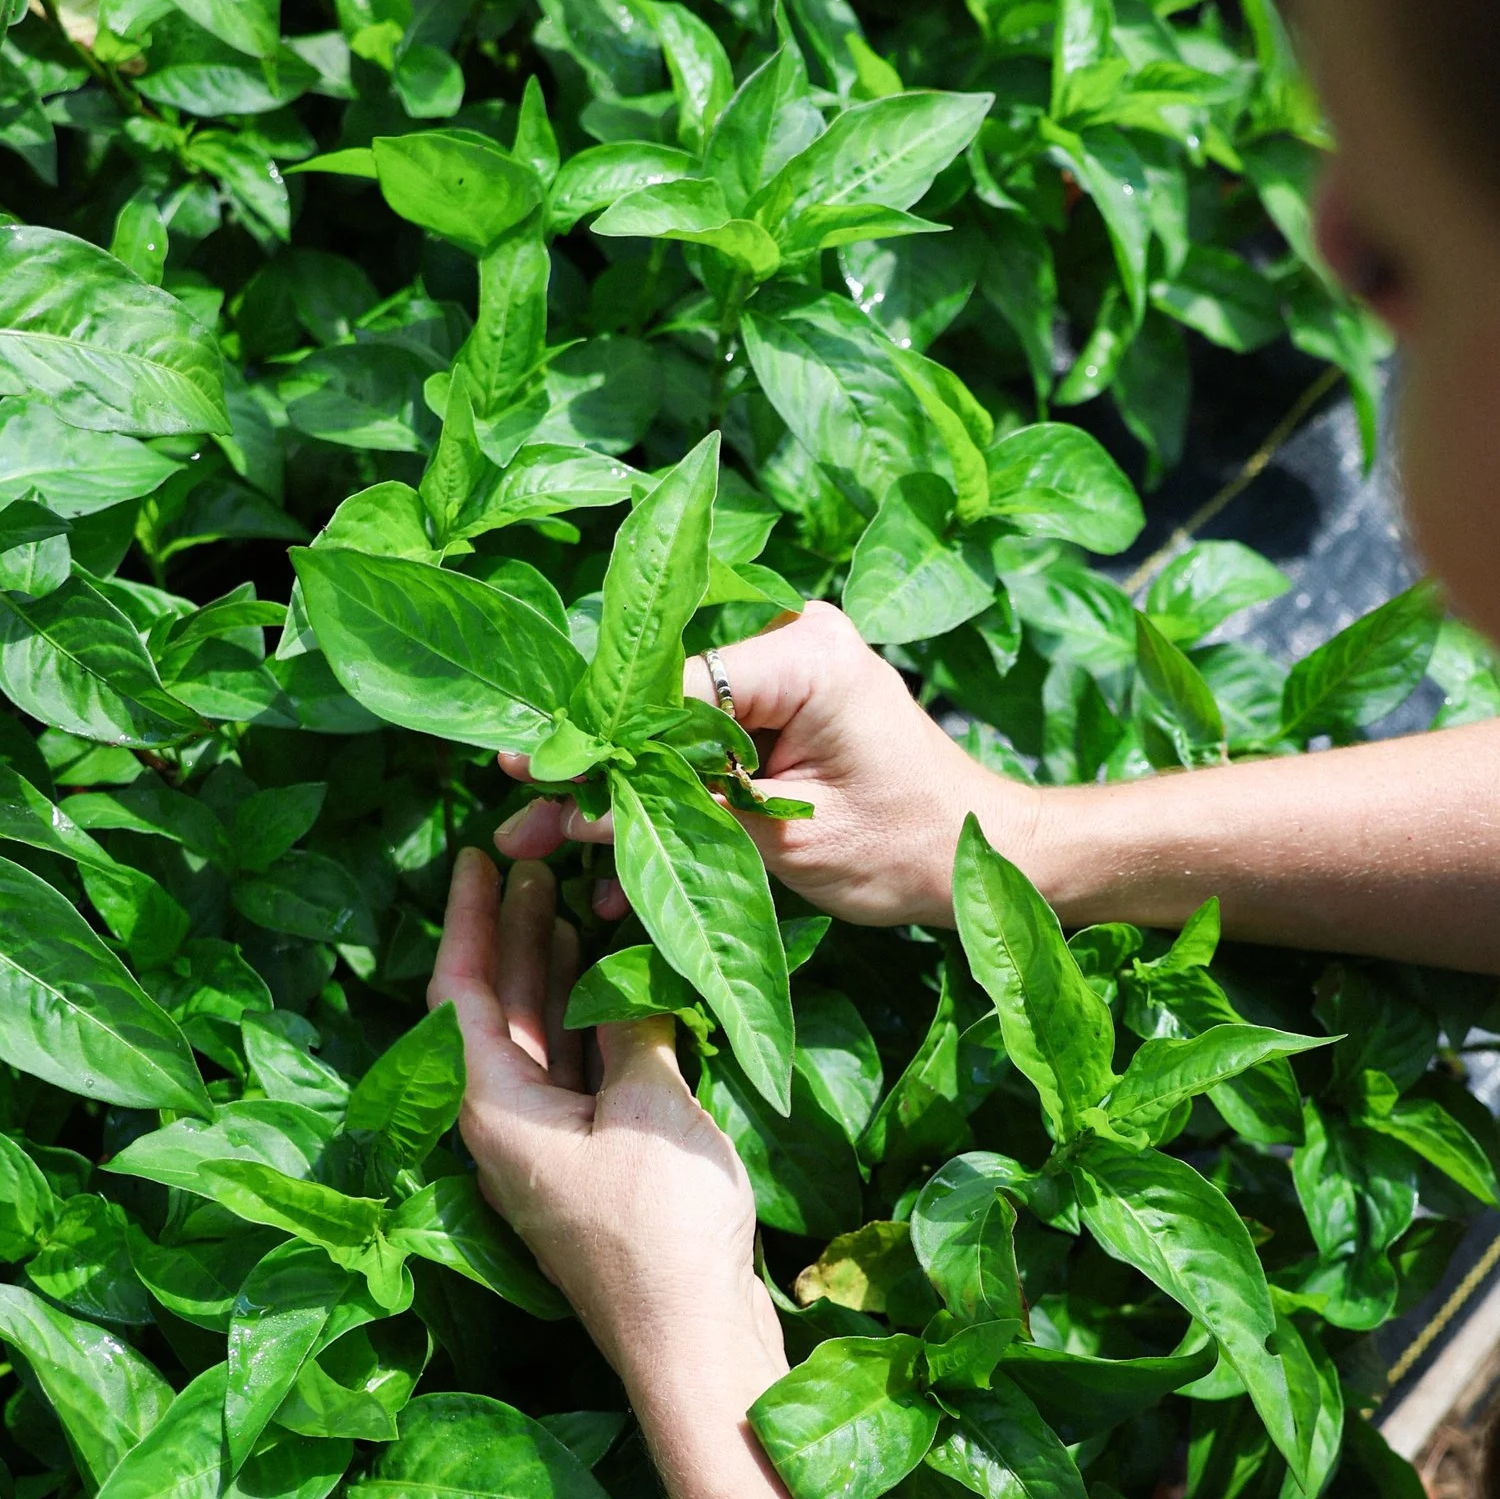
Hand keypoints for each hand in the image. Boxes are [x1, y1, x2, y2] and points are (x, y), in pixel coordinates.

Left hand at [427, 848, 782, 1410]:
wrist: (694, 1347)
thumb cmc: (663, 1235)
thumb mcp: (651, 1108)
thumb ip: (633, 1027)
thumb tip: (628, 973)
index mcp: (493, 1110)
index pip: (457, 994)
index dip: (466, 919)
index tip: (477, 857)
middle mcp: (507, 1129)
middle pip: (494, 1014)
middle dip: (510, 936)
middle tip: (532, 864)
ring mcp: (550, 1153)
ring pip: (538, 1044)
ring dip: (551, 976)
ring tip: (571, 907)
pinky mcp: (593, 1171)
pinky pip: (576, 1078)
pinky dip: (589, 1026)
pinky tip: (614, 988)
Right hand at [491, 599, 1037, 926]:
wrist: (980, 854)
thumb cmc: (908, 849)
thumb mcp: (785, 845)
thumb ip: (682, 816)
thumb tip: (576, 812)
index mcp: (804, 654)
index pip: (670, 685)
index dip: (598, 738)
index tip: (529, 773)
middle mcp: (792, 638)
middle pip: (661, 700)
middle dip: (594, 768)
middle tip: (519, 821)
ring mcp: (785, 666)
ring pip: (672, 726)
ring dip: (619, 790)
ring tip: (542, 843)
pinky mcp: (781, 702)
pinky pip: (703, 741)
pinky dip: (668, 793)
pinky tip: (616, 860)